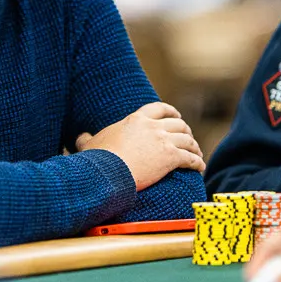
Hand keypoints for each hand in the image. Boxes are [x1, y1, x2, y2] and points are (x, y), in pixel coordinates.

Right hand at [75, 102, 204, 190]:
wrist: (108, 172)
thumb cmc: (98, 159)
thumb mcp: (90, 145)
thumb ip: (86, 139)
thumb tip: (81, 136)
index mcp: (136, 119)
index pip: (159, 108)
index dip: (171, 112)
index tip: (176, 116)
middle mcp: (153, 127)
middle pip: (178, 123)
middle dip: (186, 130)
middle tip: (189, 138)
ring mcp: (163, 141)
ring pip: (187, 140)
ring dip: (195, 147)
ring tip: (197, 154)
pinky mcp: (171, 157)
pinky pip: (190, 158)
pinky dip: (197, 162)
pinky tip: (200, 168)